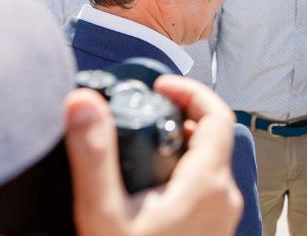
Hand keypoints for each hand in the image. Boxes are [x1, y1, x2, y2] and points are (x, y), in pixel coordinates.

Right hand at [64, 74, 243, 235]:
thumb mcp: (103, 213)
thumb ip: (93, 156)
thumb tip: (82, 103)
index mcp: (209, 183)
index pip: (217, 113)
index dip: (189, 90)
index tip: (159, 85)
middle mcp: (224, 198)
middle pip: (211, 137)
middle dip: (177, 118)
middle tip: (141, 114)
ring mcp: (221, 219)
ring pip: (206, 165)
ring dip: (176, 149)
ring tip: (138, 150)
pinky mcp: (211, 234)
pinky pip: (202, 191)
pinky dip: (179, 176)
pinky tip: (145, 189)